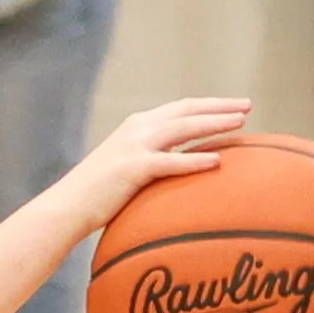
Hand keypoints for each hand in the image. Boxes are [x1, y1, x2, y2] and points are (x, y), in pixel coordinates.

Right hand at [64, 97, 252, 229]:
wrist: (66, 207)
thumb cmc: (97, 196)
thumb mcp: (126, 169)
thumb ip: (152, 161)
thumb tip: (178, 168)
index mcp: (136, 126)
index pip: (180, 108)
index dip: (209, 105)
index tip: (235, 106)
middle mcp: (137, 129)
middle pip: (187, 110)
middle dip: (219, 107)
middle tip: (247, 106)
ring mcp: (134, 146)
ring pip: (182, 128)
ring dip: (214, 123)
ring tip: (240, 122)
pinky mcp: (132, 168)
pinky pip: (170, 162)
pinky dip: (194, 160)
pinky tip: (216, 162)